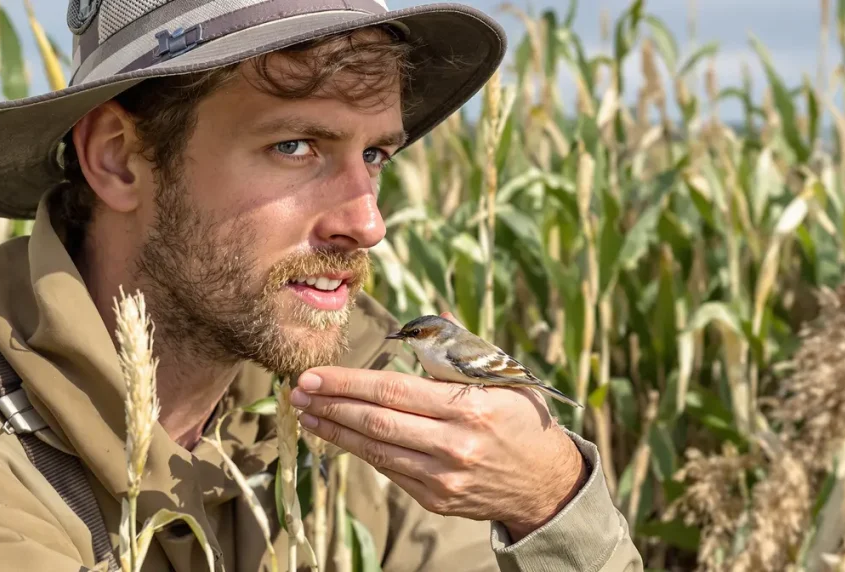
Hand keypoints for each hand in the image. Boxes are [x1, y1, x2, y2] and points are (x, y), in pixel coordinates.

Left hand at [290, 346, 588, 539]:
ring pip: (376, 450)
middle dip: (331, 405)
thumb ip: (463, 351)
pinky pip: (390, 471)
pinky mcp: (436, 499)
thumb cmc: (522, 420)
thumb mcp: (504, 378)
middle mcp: (453, 445)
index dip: (348, 383)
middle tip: (298, 391)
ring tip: (307, 413)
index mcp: (469, 407)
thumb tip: (435, 316)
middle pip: (377, 422)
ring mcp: (443, 477)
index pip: (394, 391)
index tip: (315, 375)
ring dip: (335, 431)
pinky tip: (340, 435)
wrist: (547, 482)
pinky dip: (362, 451)